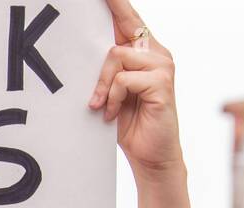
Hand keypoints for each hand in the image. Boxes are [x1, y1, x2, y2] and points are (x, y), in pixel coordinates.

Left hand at [89, 0, 181, 177]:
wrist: (150, 156)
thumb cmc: (128, 124)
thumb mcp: (111, 92)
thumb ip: (105, 70)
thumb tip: (80, 53)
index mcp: (144, 51)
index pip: (128, 19)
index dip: (116, 3)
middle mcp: (156, 53)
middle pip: (119, 34)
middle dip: (100, 63)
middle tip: (94, 92)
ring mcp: (162, 66)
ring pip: (116, 56)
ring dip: (103, 85)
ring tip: (103, 107)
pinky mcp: (162, 83)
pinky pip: (123, 78)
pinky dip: (112, 97)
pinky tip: (113, 114)